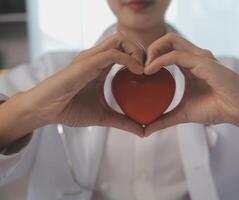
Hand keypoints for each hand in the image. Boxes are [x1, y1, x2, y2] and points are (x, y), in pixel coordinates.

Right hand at [21, 33, 144, 135]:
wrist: (44, 111)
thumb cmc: (69, 110)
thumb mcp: (103, 116)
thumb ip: (123, 122)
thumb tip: (143, 132)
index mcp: (100, 66)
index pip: (124, 49)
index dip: (140, 56)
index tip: (151, 73)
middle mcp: (96, 58)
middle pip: (124, 39)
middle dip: (141, 50)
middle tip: (150, 69)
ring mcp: (90, 59)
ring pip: (119, 40)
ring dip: (137, 51)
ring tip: (144, 70)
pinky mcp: (84, 63)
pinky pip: (111, 54)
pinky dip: (129, 60)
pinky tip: (138, 72)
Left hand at [144, 33, 238, 135]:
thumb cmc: (216, 109)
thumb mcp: (183, 113)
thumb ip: (165, 119)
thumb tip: (146, 130)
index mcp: (190, 65)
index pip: (167, 50)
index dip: (151, 56)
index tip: (138, 72)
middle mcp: (194, 57)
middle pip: (167, 40)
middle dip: (149, 49)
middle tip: (138, 66)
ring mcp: (199, 57)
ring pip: (171, 40)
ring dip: (152, 51)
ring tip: (142, 67)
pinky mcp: (203, 62)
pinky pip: (176, 55)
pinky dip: (160, 60)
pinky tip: (149, 71)